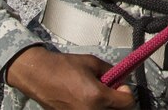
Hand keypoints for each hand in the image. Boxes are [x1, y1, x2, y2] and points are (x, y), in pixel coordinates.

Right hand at [5, 46, 134, 108]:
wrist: (39, 75)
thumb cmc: (62, 68)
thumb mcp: (93, 63)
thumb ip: (111, 71)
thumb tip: (120, 77)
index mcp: (97, 97)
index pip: (128, 103)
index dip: (126, 92)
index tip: (120, 85)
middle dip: (117, 101)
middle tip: (110, 90)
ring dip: (106, 106)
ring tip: (95, 94)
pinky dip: (93, 108)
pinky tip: (85, 100)